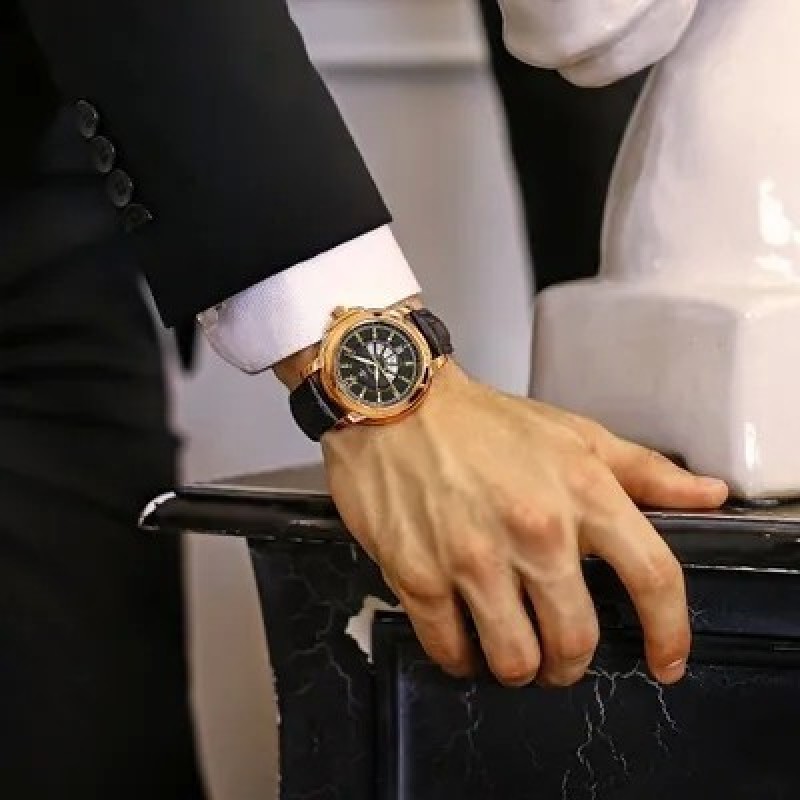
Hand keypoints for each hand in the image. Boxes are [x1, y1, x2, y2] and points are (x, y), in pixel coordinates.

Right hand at [322, 361, 726, 687]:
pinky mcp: (419, 575)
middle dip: (571, 663)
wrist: (394, 403)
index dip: (669, 632)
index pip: (653, 577)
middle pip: (577, 641)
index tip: (666, 660)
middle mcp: (535, 532)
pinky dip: (461, 657)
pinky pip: (450, 650)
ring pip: (514, 661)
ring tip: (509, 649)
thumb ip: (644, 471)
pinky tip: (462, 639)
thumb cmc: (482, 421)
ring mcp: (474, 558)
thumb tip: (707, 495)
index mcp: (583, 493)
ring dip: (518, 667)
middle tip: (559, 655)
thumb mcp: (572, 434)